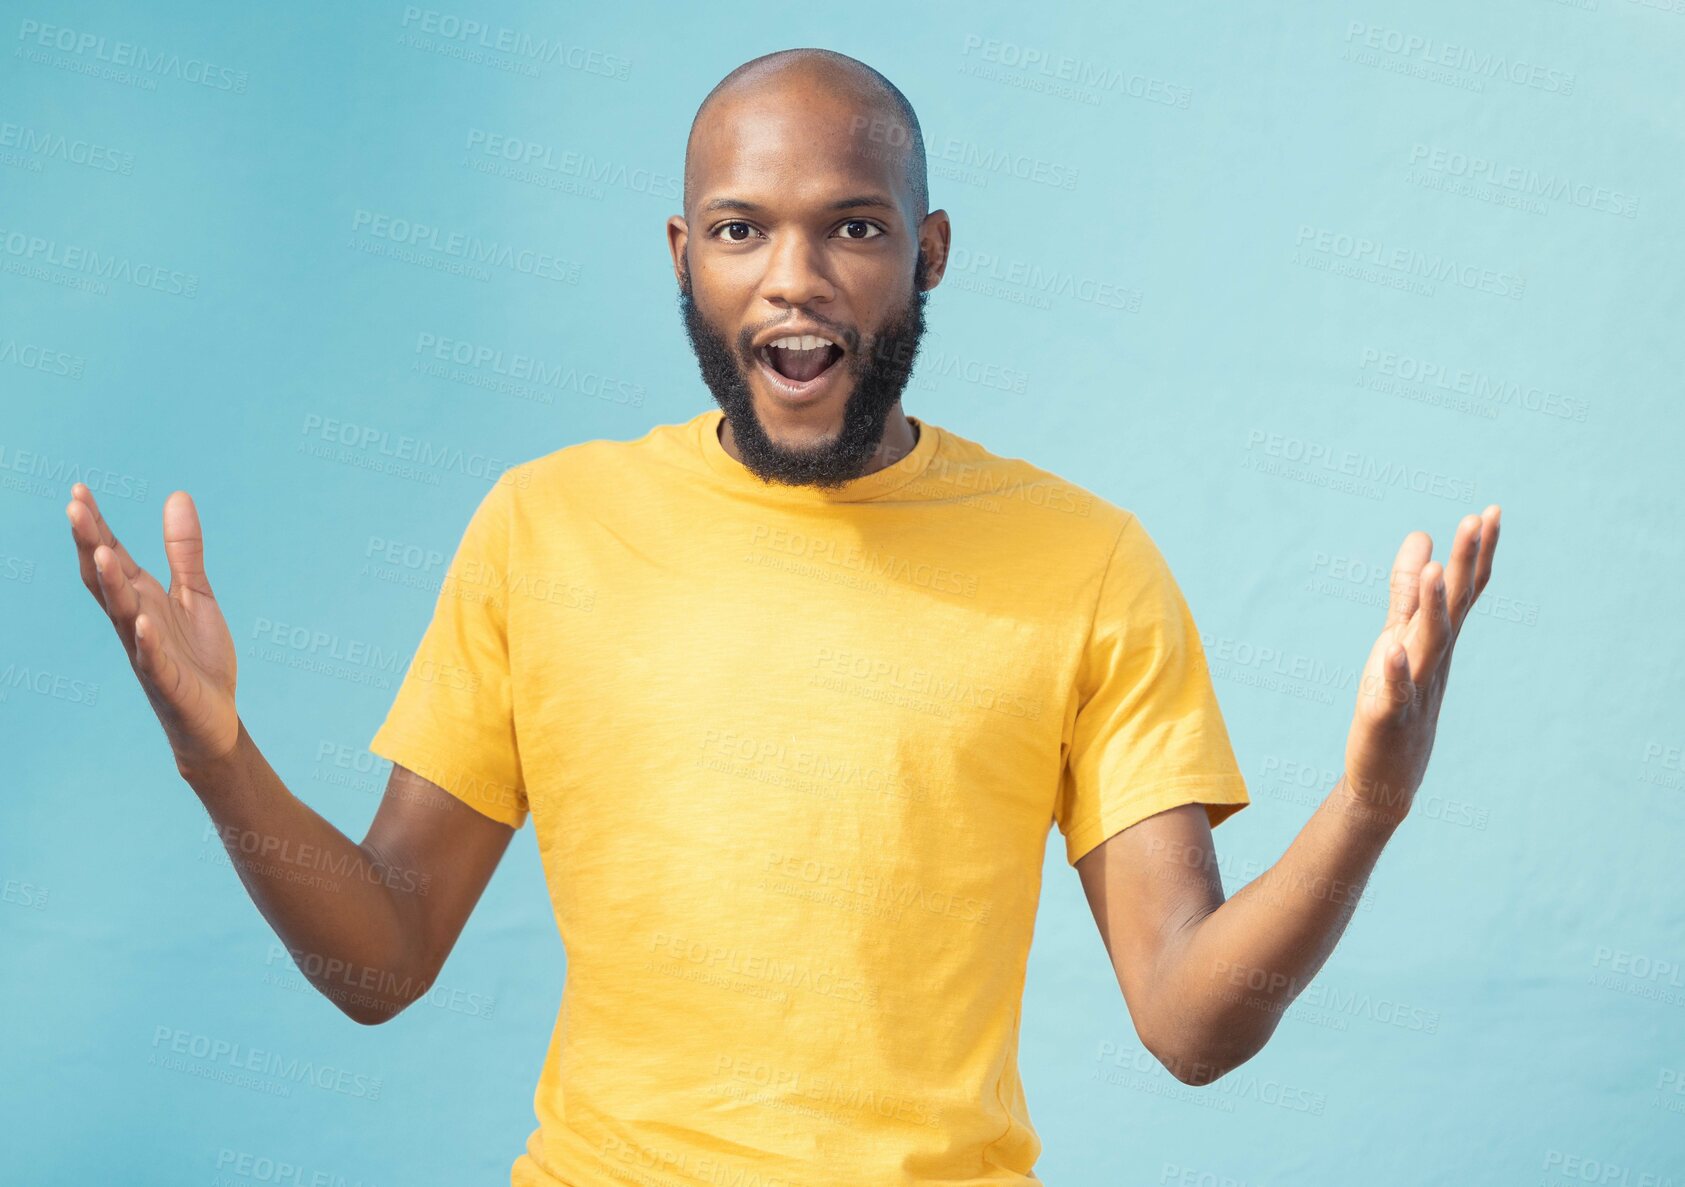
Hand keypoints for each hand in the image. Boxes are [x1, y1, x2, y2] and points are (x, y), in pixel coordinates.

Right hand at [67, 484, 239, 774]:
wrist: (214, 716)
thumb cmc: (197, 655)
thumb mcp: (195, 594)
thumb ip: (184, 551)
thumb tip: (177, 495)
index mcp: (141, 598)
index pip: (112, 557)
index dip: (95, 525)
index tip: (79, 490)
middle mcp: (135, 620)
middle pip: (105, 579)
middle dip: (89, 544)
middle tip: (74, 507)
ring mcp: (147, 651)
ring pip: (123, 615)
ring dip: (111, 585)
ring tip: (102, 551)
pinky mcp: (168, 680)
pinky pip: (153, 660)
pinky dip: (147, 641)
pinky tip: (144, 622)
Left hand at [1341, 504, 1502, 822]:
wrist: (1387, 775)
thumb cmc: (1396, 700)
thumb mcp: (1398, 636)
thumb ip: (1406, 591)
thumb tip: (1420, 537)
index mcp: (1435, 638)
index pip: (1464, 591)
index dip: (1477, 553)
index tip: (1492, 511)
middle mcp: (1432, 658)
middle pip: (1454, 606)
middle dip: (1465, 563)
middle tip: (1479, 519)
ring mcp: (1415, 686)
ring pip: (1428, 642)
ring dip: (1432, 607)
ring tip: (1435, 570)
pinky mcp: (1389, 715)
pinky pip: (1396, 691)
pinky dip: (1397, 670)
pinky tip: (1393, 648)